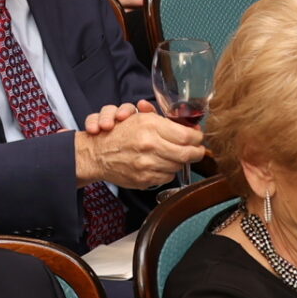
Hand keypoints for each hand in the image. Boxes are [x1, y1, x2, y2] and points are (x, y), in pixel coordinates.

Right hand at [75, 104, 202, 188]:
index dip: (198, 138)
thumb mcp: (142, 118)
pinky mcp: (145, 179)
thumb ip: (166, 122)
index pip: (187, 136)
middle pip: (187, 154)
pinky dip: (168, 171)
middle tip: (198, 151)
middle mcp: (150, 145)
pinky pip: (167, 177)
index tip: (199, 139)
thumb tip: (191, 128)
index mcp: (151, 126)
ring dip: (180, 161)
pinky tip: (161, 164)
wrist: (97, 154)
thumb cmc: (119, 133)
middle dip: (196, 152)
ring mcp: (147, 164)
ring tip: (175, 156)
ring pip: (178, 166)